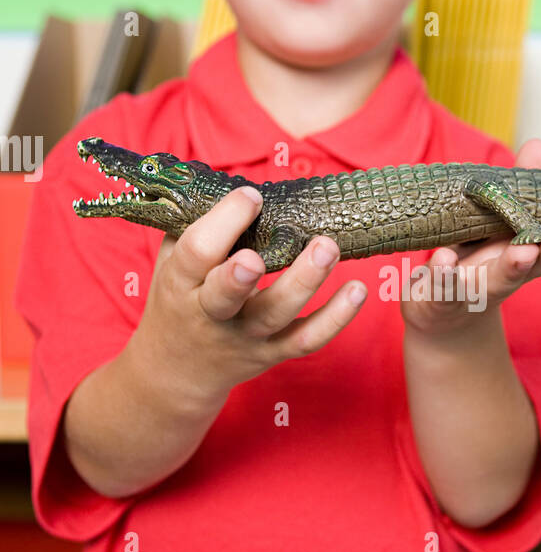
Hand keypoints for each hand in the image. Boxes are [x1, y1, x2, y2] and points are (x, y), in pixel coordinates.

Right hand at [131, 186, 366, 407]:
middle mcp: (210, 314)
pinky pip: (308, 339)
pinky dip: (336, 318)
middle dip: (247, 270)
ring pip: (275, 314)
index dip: (223, 222)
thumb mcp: (171, 264)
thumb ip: (193, 226)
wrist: (178, 370)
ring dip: (305, 281)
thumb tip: (229, 181)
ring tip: (328, 247)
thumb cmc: (180, 300)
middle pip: (227, 294)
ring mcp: (245, 336)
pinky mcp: (273, 352)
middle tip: (281, 237)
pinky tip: (358, 290)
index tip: (252, 195)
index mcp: (180, 284)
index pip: (196, 252)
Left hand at [399, 138, 540, 337]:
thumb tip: (539, 145)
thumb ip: (519, 187)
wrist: (442, 313)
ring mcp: (479, 287)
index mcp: (532, 250)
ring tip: (521, 253)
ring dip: (512, 267)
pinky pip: (445, 287)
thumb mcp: (498, 219)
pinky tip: (444, 259)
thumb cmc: (476, 258)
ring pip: (500, 279)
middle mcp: (512, 272)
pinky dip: (446, 274)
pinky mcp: (443, 297)